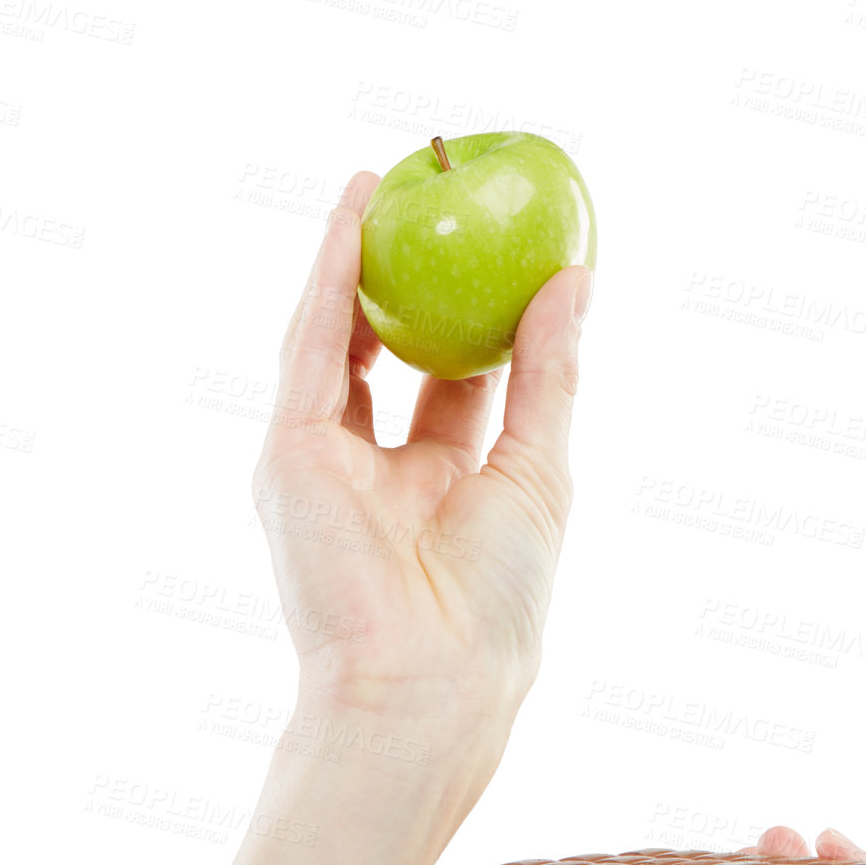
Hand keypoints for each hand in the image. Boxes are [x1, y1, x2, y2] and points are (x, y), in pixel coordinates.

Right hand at [251, 171, 593, 731]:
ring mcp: (326, 464)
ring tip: (385, 187)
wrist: (430, 677)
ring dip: (353, 265)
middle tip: (433, 207)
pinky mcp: (289, 456)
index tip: (497, 257)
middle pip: (384, 357)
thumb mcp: (538, 470)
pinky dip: (329, 280)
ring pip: (335, 343)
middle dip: (403, 286)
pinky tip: (355, 216)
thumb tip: (576, 280)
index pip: (451, 386)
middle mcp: (375, 472)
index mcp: (439, 486)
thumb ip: (548, 375)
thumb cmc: (496, 600)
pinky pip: (310, 349)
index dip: (471, 320)